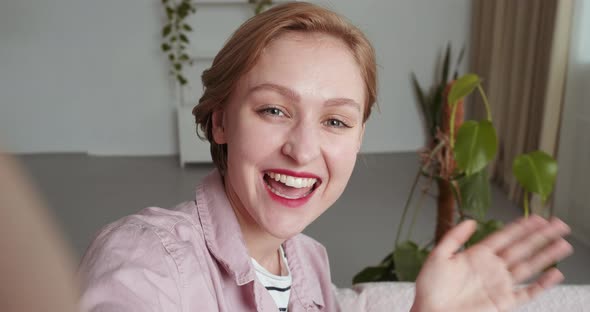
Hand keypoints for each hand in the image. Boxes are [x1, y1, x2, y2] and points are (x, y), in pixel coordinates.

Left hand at [411, 216, 572, 311]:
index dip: (520, 227)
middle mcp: (492, 268)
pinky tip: (554, 274)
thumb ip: (454, 237)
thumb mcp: (438, 255)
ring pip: (529, 266)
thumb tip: (471, 221)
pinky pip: (528, 293)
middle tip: (557, 224)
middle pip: (522, 248)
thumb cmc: (430, 288)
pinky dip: (542, 284)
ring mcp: (500, 284)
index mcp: (477, 255)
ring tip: (562, 243)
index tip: (535, 217)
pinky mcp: (504, 302)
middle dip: (540, 236)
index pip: (504, 237)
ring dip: (546, 255)